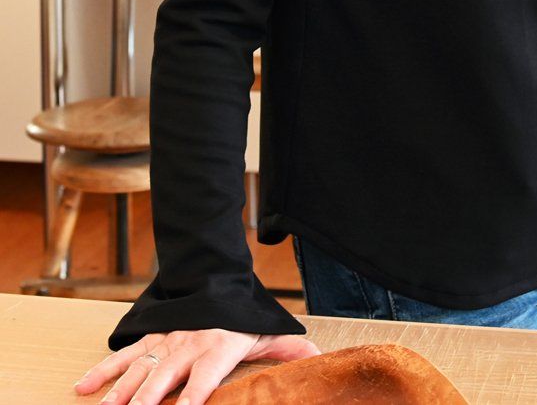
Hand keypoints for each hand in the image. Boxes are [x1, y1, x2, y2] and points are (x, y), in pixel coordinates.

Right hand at [74, 328, 321, 403]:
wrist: (213, 279)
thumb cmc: (240, 315)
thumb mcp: (264, 329)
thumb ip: (286, 348)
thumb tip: (318, 356)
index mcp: (216, 348)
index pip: (204, 376)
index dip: (196, 394)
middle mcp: (186, 346)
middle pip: (163, 377)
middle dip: (147, 401)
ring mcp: (163, 343)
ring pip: (138, 369)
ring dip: (120, 392)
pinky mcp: (148, 339)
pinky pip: (122, 356)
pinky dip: (101, 371)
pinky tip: (83, 389)